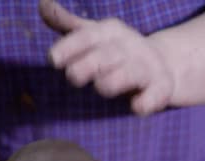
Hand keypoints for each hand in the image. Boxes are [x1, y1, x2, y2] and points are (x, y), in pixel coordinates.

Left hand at [39, 0, 175, 115]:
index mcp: (110, 31)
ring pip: (131, 73)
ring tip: (101, 86)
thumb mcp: (93, 34)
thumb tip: (42, 4)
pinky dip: (146, 101)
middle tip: (72, 76)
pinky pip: (155, 95)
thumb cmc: (116, 51)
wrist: (162, 64)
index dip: (70, 46)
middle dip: (90, 64)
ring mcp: (146, 68)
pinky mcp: (159, 88)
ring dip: (115, 80)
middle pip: (108, 54)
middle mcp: (129, 47)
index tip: (53, 59)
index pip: (89, 36)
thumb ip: (67, 23)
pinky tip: (137, 106)